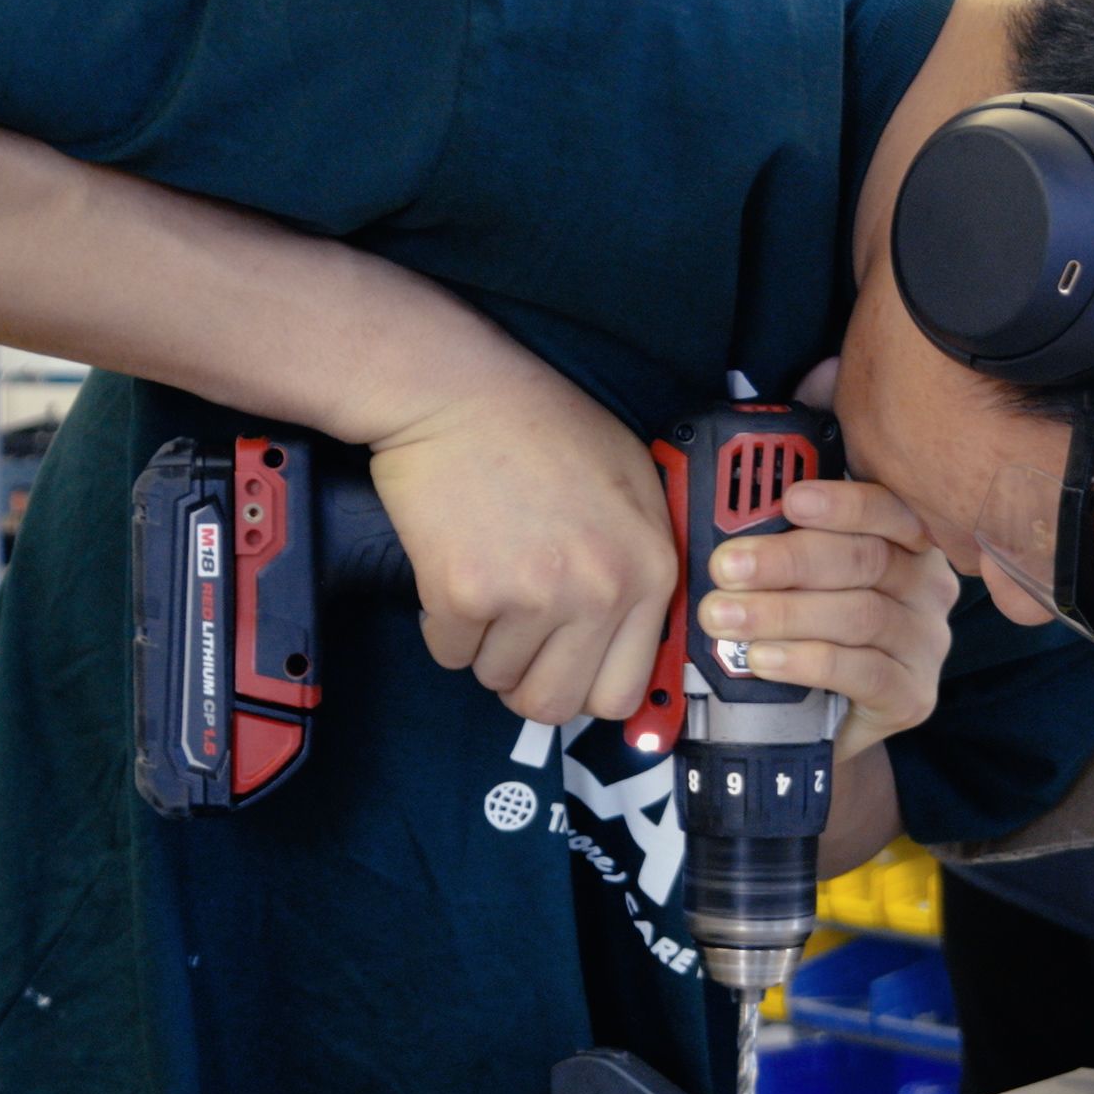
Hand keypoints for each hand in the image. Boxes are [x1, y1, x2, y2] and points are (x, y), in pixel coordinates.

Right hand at [369, 366, 678, 729]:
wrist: (458, 390)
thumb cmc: (544, 429)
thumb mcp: (634, 487)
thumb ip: (643, 569)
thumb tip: (632, 650)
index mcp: (649, 570)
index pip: (622, 690)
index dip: (584, 686)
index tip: (564, 670)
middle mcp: (599, 591)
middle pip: (555, 703)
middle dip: (526, 682)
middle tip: (513, 640)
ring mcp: (532, 595)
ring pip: (496, 677)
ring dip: (484, 645)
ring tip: (487, 582)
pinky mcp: (465, 592)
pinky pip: (450, 652)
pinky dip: (444, 625)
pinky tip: (454, 571)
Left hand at [695, 478, 960, 766]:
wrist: (820, 721)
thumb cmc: (811, 635)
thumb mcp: (802, 581)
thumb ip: (785, 545)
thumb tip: (732, 529)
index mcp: (906, 542)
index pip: (887, 509)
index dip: (842, 503)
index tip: (792, 500)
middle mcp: (926, 588)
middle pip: (866, 561)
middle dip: (789, 560)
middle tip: (727, 567)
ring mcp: (925, 644)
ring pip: (861, 616)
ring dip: (783, 613)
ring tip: (726, 616)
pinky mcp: (912, 695)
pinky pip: (863, 672)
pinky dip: (807, 662)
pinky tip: (763, 658)